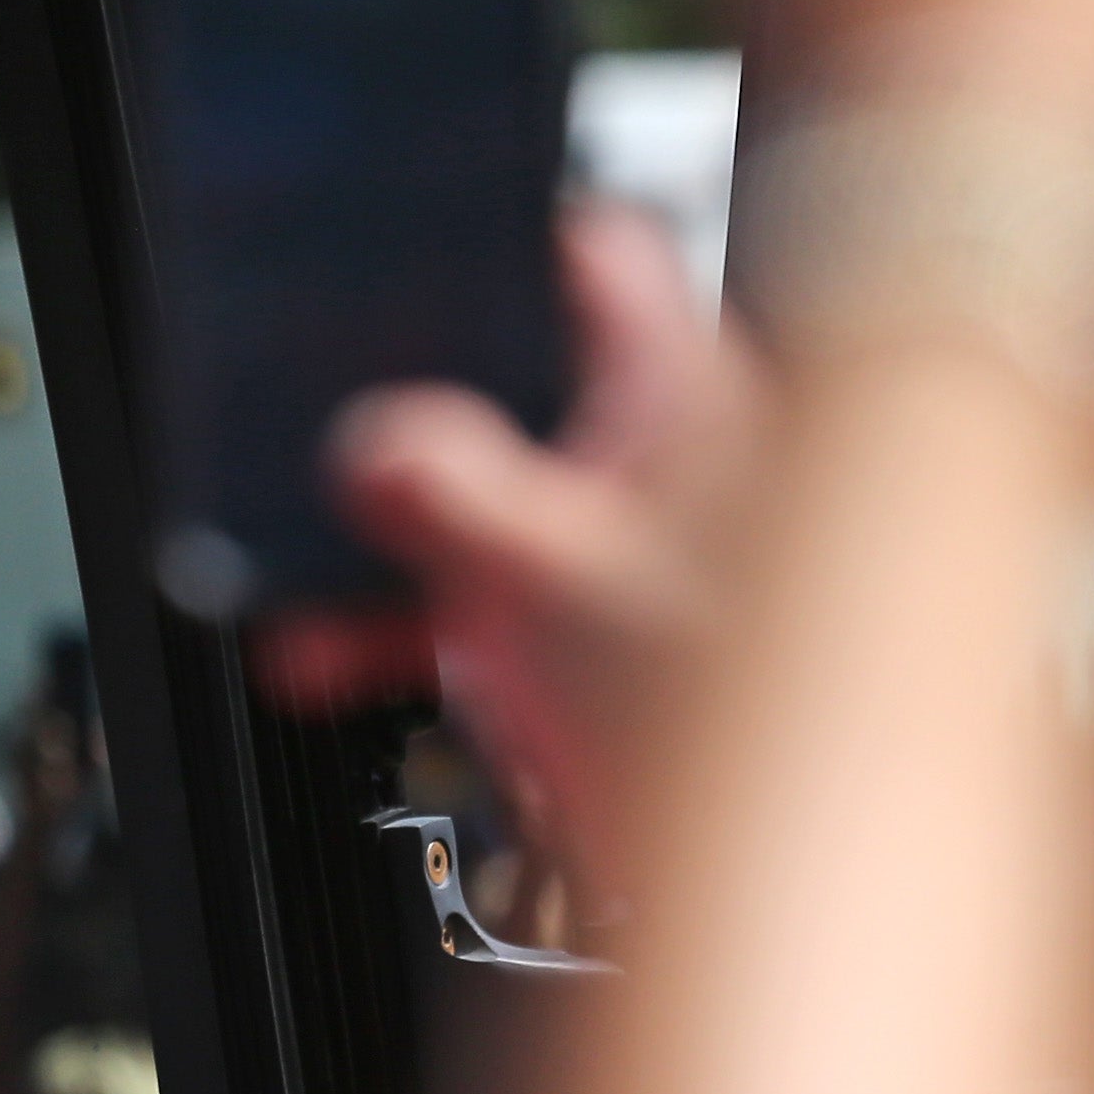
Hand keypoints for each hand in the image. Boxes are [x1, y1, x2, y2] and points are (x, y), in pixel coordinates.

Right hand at [260, 202, 758, 887]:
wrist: (790, 849)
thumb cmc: (760, 699)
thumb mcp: (570, 575)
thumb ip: (454, 496)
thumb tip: (370, 438)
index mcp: (680, 390)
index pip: (586, 258)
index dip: (493, 244)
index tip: (400, 266)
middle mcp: (646, 452)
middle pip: (494, 389)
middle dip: (394, 435)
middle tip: (318, 465)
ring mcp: (608, 538)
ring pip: (468, 502)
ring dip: (378, 548)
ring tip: (302, 596)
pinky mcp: (577, 623)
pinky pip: (467, 594)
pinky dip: (396, 621)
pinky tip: (333, 651)